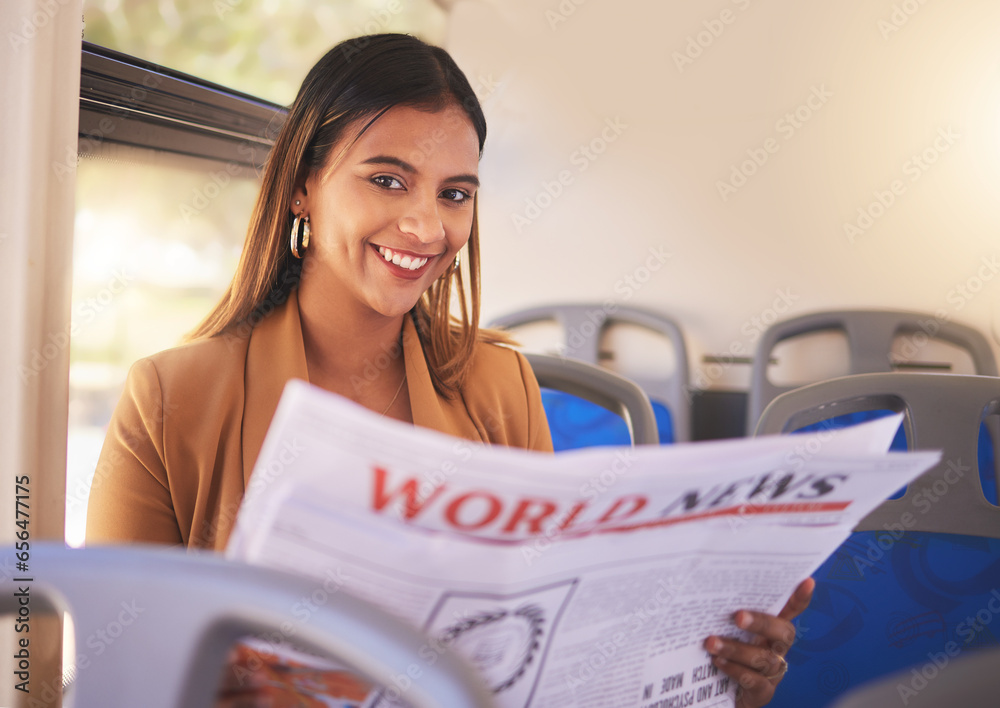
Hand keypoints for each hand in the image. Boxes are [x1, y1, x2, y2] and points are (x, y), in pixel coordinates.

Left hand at [702, 577, 813, 707]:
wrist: (715, 692)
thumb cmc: (720, 654)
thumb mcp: (724, 631)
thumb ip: (723, 615)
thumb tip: (706, 590)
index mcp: (770, 630)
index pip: (790, 610)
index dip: (800, 598)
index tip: (807, 581)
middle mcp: (777, 649)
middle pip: (784, 633)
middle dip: (762, 622)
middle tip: (738, 616)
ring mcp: (772, 672)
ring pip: (765, 658)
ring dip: (737, 649)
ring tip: (711, 642)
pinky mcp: (762, 693)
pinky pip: (755, 681)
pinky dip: (735, 670)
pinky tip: (717, 662)